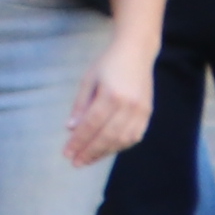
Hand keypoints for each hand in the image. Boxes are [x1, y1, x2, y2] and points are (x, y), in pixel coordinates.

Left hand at [64, 28, 154, 166]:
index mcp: (111, 95)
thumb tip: (71, 130)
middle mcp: (128, 105)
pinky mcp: (148, 112)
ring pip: (123, 139)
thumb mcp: (88, 81)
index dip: (78, 141)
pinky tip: (108, 149)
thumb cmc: (108, 64)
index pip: (91, 125)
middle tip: (75, 162)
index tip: (66, 153)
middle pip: (107, 135)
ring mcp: (141, 110)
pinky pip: (135, 135)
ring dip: (105, 152)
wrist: (137, 53)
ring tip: (89, 159)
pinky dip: (121, 145)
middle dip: (90, 151)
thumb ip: (80, 106)